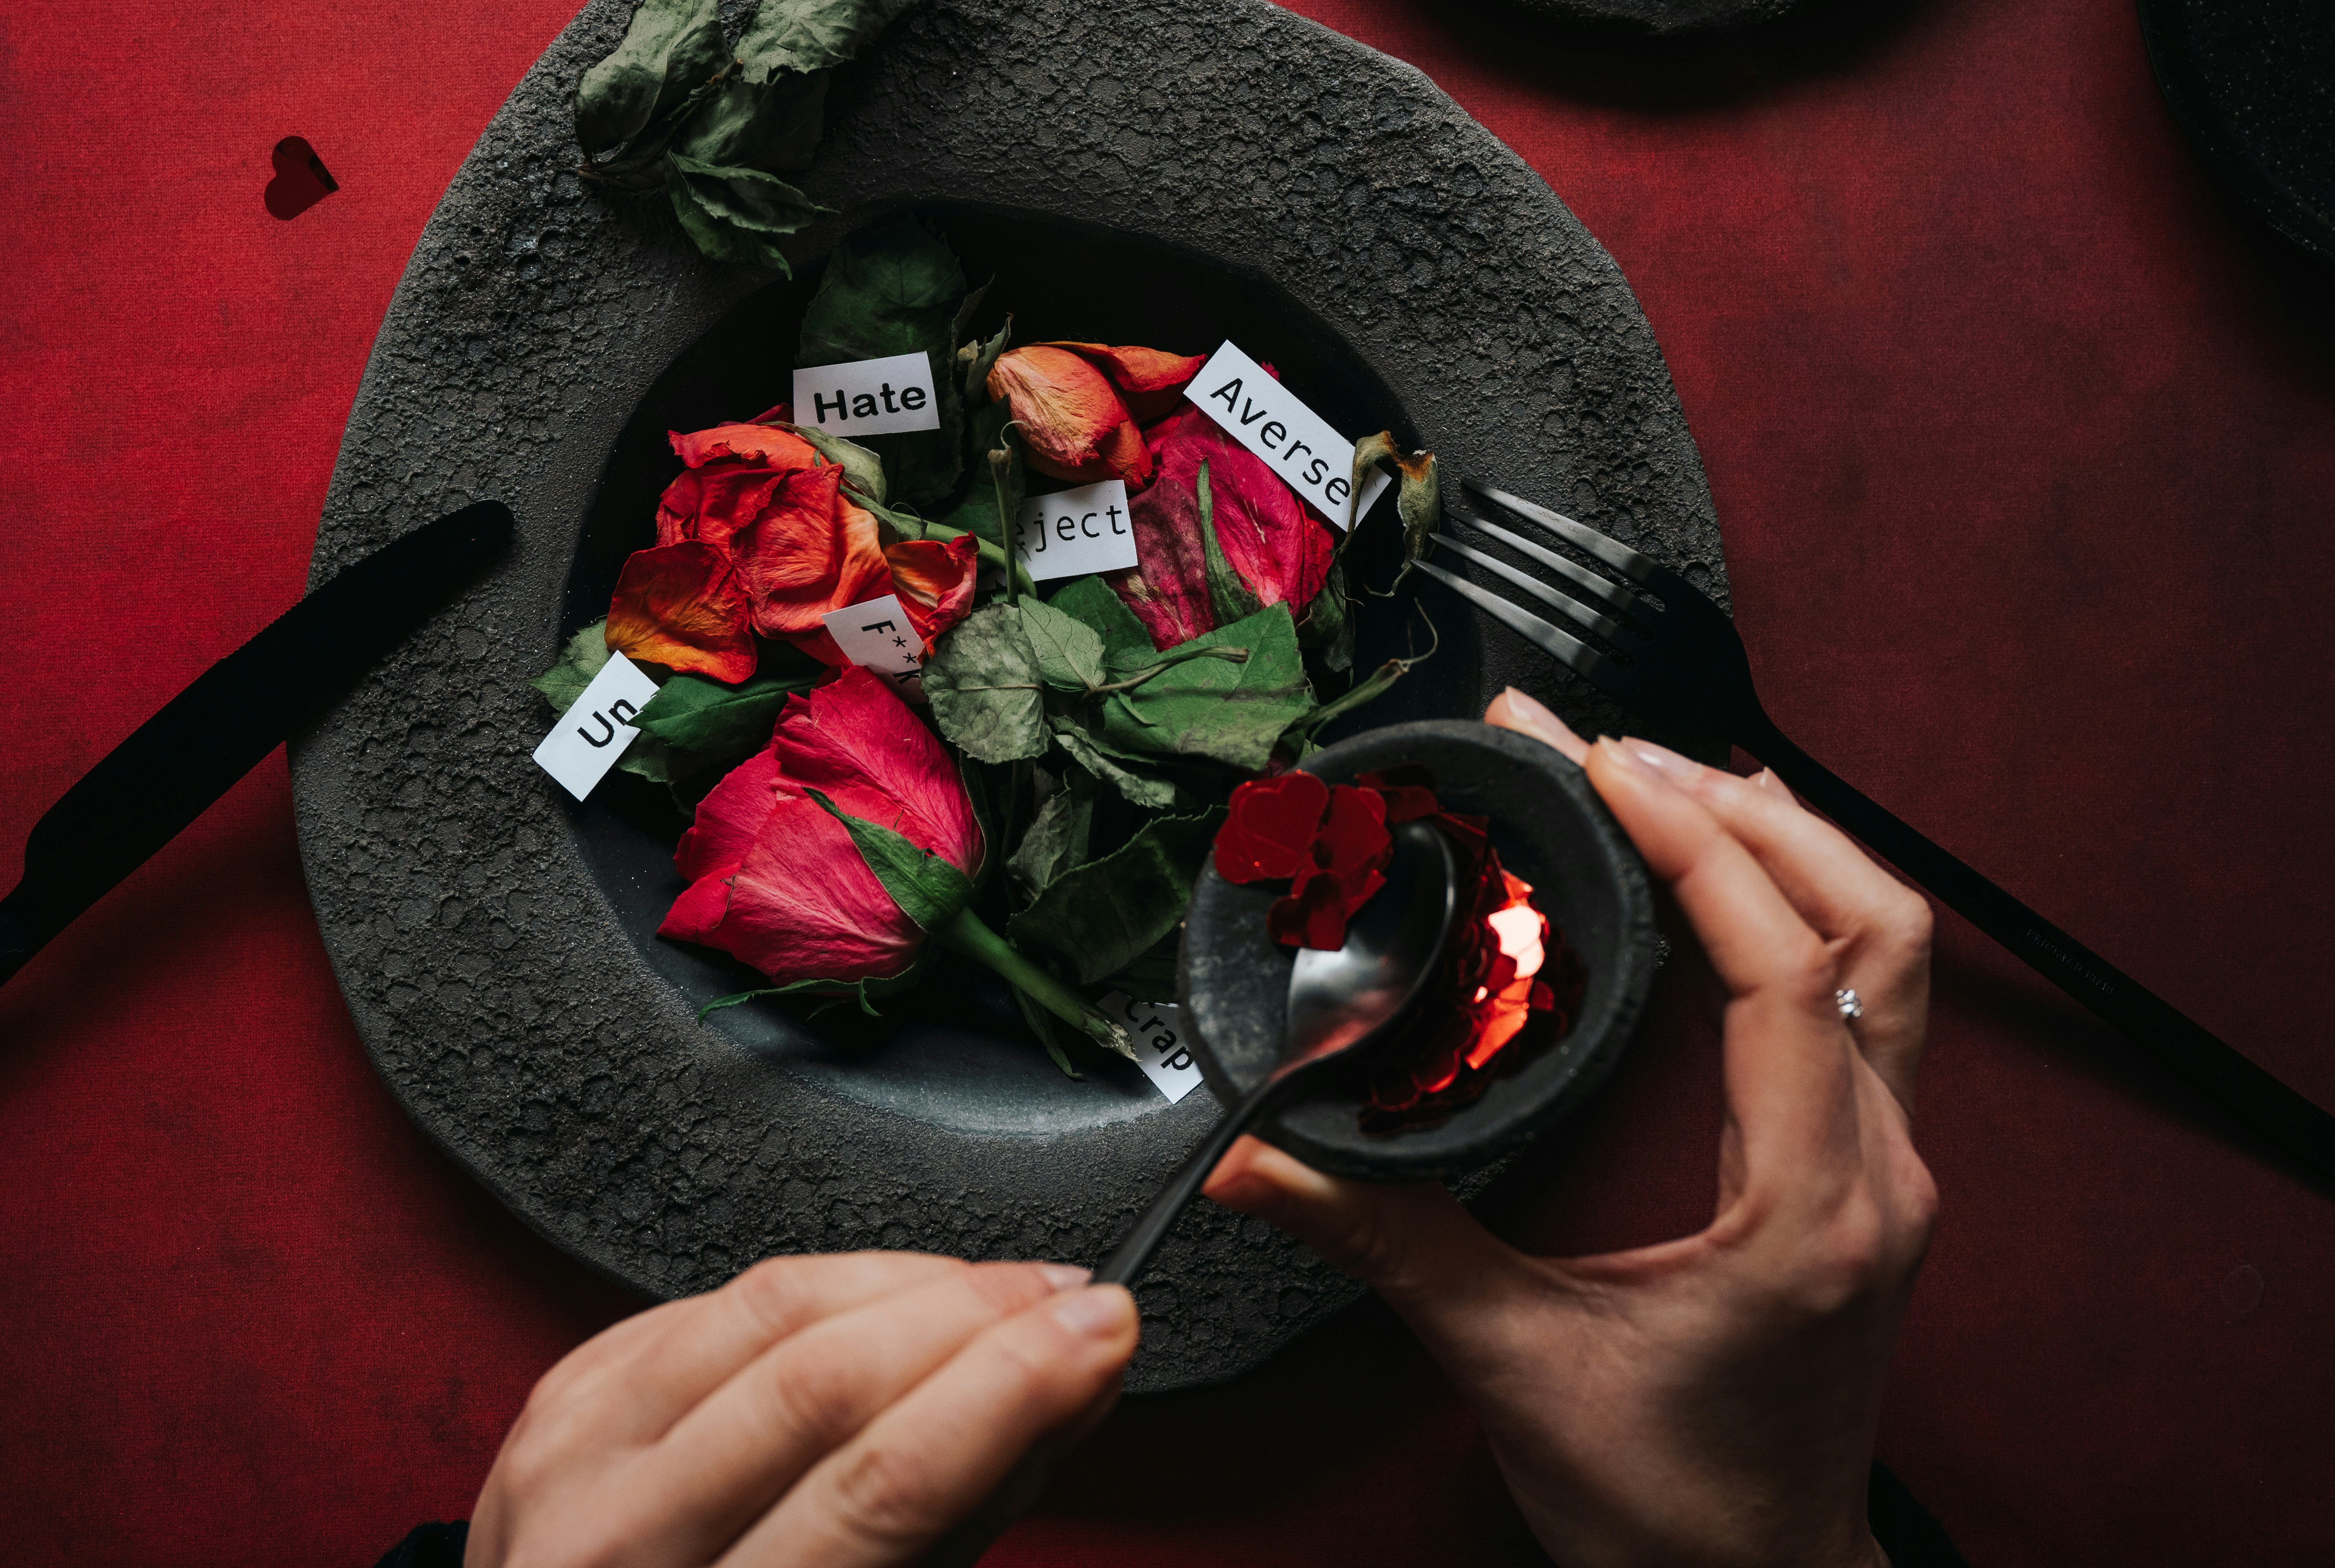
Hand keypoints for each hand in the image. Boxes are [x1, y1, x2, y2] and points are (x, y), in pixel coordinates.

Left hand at [465, 1253, 1136, 1567]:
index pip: (880, 1486)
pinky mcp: (562, 1392)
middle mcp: (611, 1540)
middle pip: (820, 1378)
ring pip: (769, 1306)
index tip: (1097, 1332)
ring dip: (914, 1279)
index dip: (1008, 1390)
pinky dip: (824, 1283)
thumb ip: (964, 1512)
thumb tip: (1069, 1387)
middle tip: (1072, 1298)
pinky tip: (891, 1293)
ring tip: (1004, 1287)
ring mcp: (569, 1457)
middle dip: (975, 1316)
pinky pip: (712, 1297)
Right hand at [1204, 690, 1937, 1567]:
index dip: (1700, 848)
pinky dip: (1798, 910)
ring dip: (1790, 848)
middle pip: (1874, 925)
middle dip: (1749, 811)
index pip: (1790, 970)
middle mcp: (1879, 1173)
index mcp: (1808, 1209)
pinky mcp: (1869, 1175)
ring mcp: (1891, 1170)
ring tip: (1673, 781)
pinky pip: (1865, 1000)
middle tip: (1620, 751)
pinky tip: (1720, 878)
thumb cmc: (1669, 1507)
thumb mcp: (1510, 1363)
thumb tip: (1259, 1158)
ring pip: (1890, 954)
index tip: (1608, 769)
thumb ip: (1382, 1242)